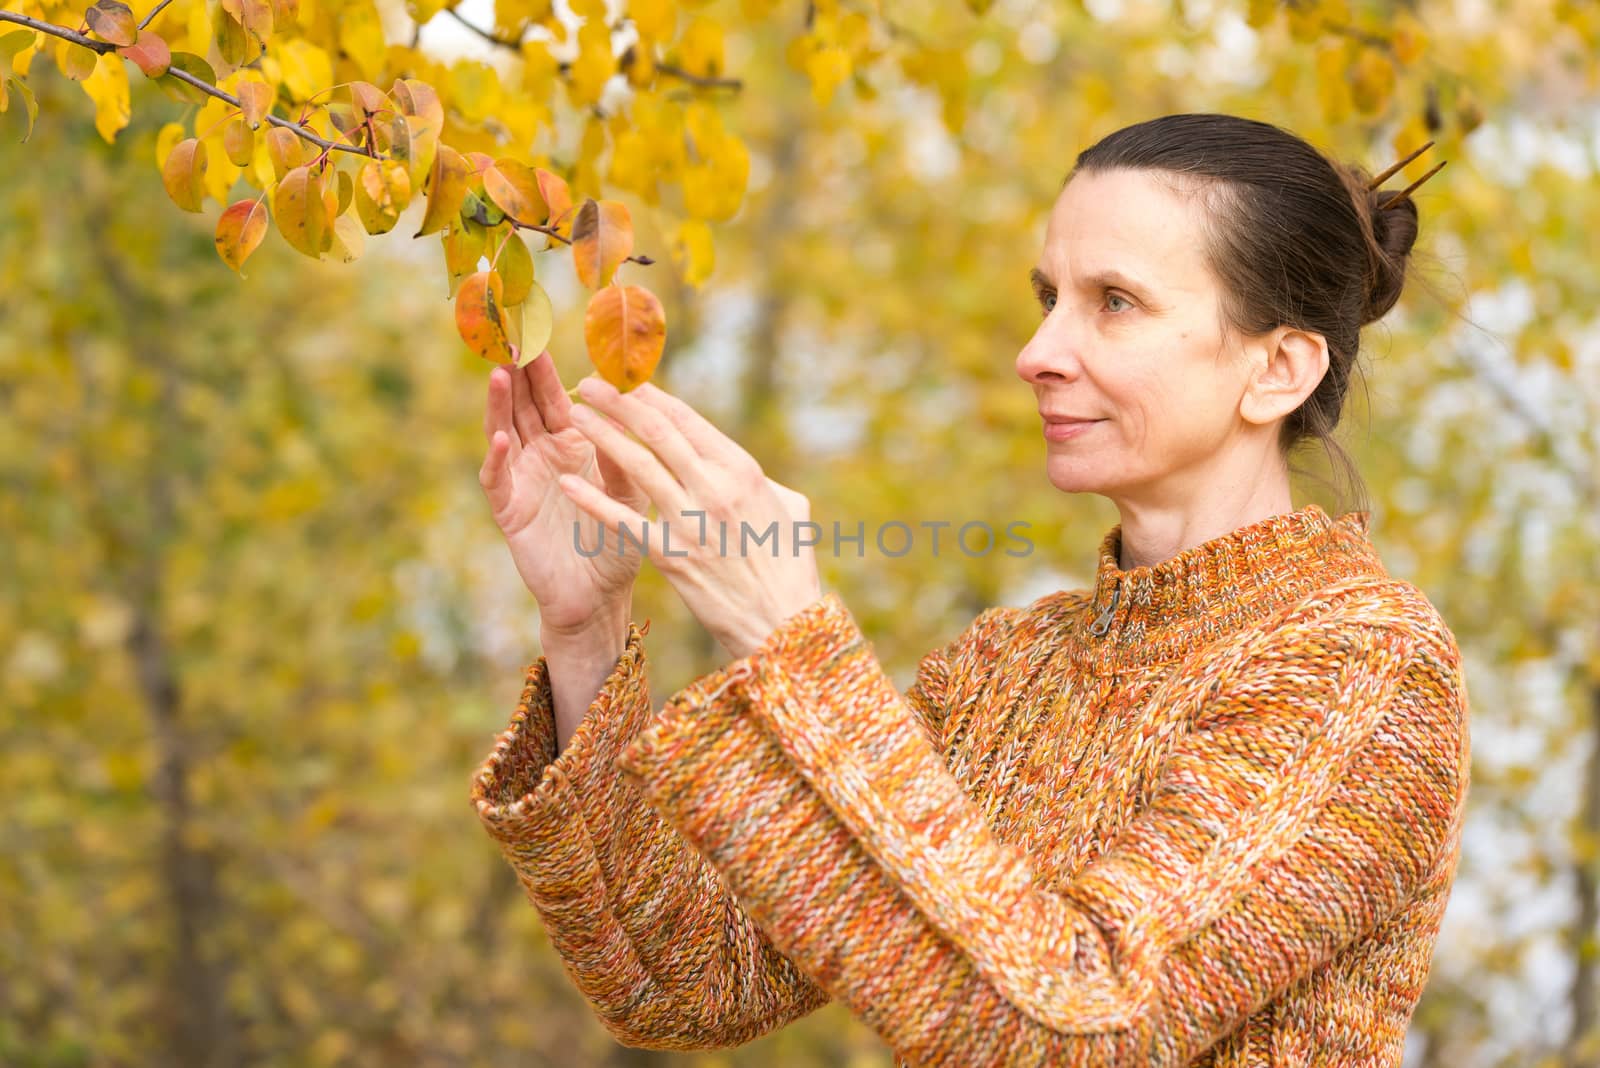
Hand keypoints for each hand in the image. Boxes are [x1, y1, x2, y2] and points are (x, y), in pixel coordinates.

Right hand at [478, 353, 650, 639]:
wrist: (599, 597)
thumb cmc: (616, 543)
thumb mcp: (630, 492)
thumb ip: (627, 454)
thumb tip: (631, 408)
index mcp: (571, 446)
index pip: (555, 398)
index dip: (546, 369)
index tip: (540, 333)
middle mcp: (541, 457)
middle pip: (524, 406)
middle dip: (519, 373)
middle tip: (511, 336)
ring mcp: (521, 481)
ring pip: (504, 433)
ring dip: (501, 405)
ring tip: (501, 374)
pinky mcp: (510, 510)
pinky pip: (498, 480)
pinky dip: (497, 460)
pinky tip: (500, 440)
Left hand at [556, 376, 822, 660]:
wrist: (782, 624)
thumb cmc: (789, 566)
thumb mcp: (789, 507)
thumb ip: (758, 480)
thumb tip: (733, 467)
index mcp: (742, 469)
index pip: (687, 419)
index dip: (650, 394)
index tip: (625, 380)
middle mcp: (715, 488)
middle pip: (656, 431)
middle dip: (617, 401)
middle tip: (587, 383)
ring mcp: (691, 522)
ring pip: (636, 465)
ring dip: (600, 435)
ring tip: (573, 416)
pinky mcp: (670, 557)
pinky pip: (623, 521)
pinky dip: (593, 500)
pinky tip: (569, 482)